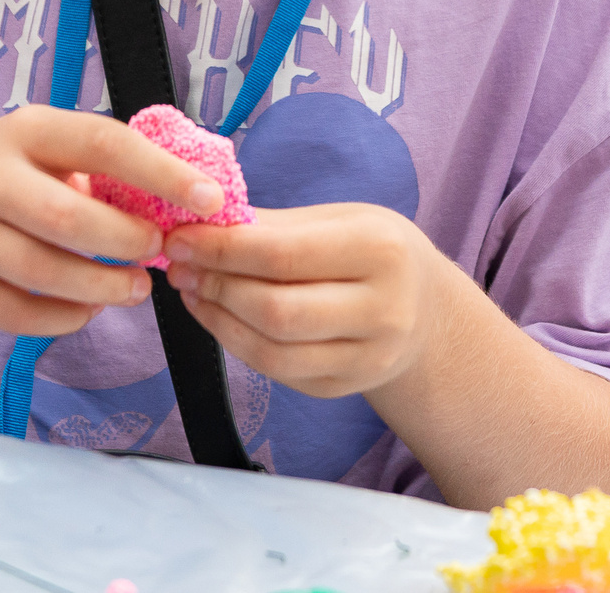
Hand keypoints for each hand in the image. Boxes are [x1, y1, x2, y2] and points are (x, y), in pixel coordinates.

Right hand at [0, 106, 222, 339]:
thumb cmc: (2, 173)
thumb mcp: (41, 146)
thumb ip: (101, 166)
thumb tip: (187, 195)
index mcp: (23, 130)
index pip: (102, 143)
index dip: (161, 172)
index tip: (207, 199)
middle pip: (71, 218)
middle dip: (129, 242)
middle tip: (158, 252)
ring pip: (45, 273)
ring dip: (104, 288)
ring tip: (134, 288)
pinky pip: (18, 315)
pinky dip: (64, 318)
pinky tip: (86, 309)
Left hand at [164, 202, 444, 398]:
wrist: (428, 314)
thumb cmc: (374, 254)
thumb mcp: (340, 221)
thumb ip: (273, 226)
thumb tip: (200, 225)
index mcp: (380, 250)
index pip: (285, 255)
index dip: (222, 250)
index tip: (180, 238)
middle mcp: (382, 309)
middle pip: (276, 310)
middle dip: (217, 286)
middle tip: (180, 266)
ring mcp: (367, 357)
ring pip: (272, 351)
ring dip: (218, 320)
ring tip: (193, 291)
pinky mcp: (345, 388)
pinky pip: (277, 372)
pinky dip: (237, 344)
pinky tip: (218, 317)